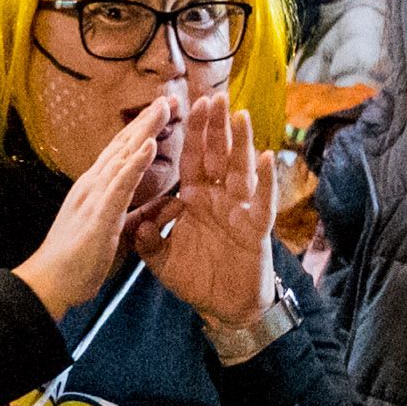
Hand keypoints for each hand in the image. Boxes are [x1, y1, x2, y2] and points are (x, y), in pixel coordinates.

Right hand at [12, 90, 176, 319]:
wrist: (51, 283)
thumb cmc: (81, 261)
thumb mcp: (123, 235)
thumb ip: (147, 217)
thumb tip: (176, 203)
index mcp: (98, 189)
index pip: (123, 153)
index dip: (144, 131)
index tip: (164, 112)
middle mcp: (94, 184)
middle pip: (124, 145)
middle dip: (148, 121)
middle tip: (170, 98)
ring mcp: (94, 195)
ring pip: (122, 156)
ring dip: (144, 131)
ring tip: (164, 109)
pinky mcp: (99, 213)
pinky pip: (120, 184)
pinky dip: (134, 163)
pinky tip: (148, 146)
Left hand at [136, 83, 283, 332]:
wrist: (224, 309)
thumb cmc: (197, 279)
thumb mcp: (163, 261)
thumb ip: (150, 242)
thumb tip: (141, 223)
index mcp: (194, 199)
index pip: (191, 159)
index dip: (190, 133)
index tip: (187, 104)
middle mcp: (218, 198)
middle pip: (217, 156)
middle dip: (216, 127)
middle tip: (215, 97)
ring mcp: (240, 211)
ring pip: (240, 170)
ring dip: (241, 143)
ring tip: (240, 115)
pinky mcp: (256, 229)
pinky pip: (262, 202)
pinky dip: (265, 181)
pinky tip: (265, 158)